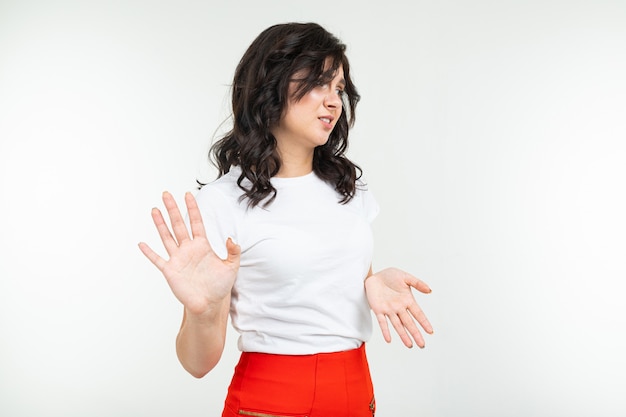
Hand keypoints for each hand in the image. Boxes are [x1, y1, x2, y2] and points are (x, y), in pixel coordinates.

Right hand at [138, 191, 239, 315]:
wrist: (209, 304)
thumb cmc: (220, 286)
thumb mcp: (231, 267)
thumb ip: (233, 251)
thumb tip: (231, 238)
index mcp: (202, 246)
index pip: (196, 222)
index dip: (192, 209)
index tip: (188, 195)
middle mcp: (188, 249)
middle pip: (178, 225)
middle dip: (172, 209)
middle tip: (166, 194)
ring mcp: (178, 259)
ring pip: (167, 237)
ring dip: (160, 224)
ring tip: (155, 210)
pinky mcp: (170, 271)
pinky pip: (157, 259)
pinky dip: (149, 252)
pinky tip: (142, 243)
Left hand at [365, 267, 432, 347]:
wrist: (374, 275)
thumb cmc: (390, 276)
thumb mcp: (405, 277)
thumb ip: (417, 283)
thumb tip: (429, 290)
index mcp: (407, 300)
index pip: (418, 313)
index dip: (424, 322)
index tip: (430, 331)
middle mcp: (399, 307)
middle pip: (409, 322)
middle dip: (416, 333)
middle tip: (422, 345)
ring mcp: (389, 310)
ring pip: (397, 325)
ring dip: (403, 335)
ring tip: (409, 345)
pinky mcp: (378, 309)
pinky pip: (382, 322)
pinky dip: (385, 331)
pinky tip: (389, 340)